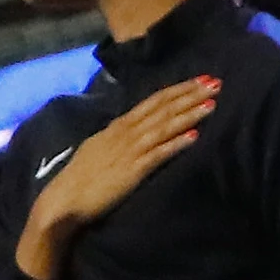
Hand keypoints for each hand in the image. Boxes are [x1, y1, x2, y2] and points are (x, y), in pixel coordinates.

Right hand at [18, 76, 215, 278]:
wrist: (64, 200)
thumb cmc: (82, 177)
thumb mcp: (101, 147)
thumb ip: (119, 136)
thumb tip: (135, 127)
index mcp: (118, 126)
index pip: (153, 101)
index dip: (177, 90)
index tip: (200, 80)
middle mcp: (125, 133)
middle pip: (162, 108)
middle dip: (189, 94)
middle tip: (215, 83)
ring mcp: (129, 151)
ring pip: (163, 127)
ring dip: (188, 115)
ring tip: (211, 104)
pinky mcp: (132, 171)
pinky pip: (157, 155)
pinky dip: (176, 144)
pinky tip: (194, 137)